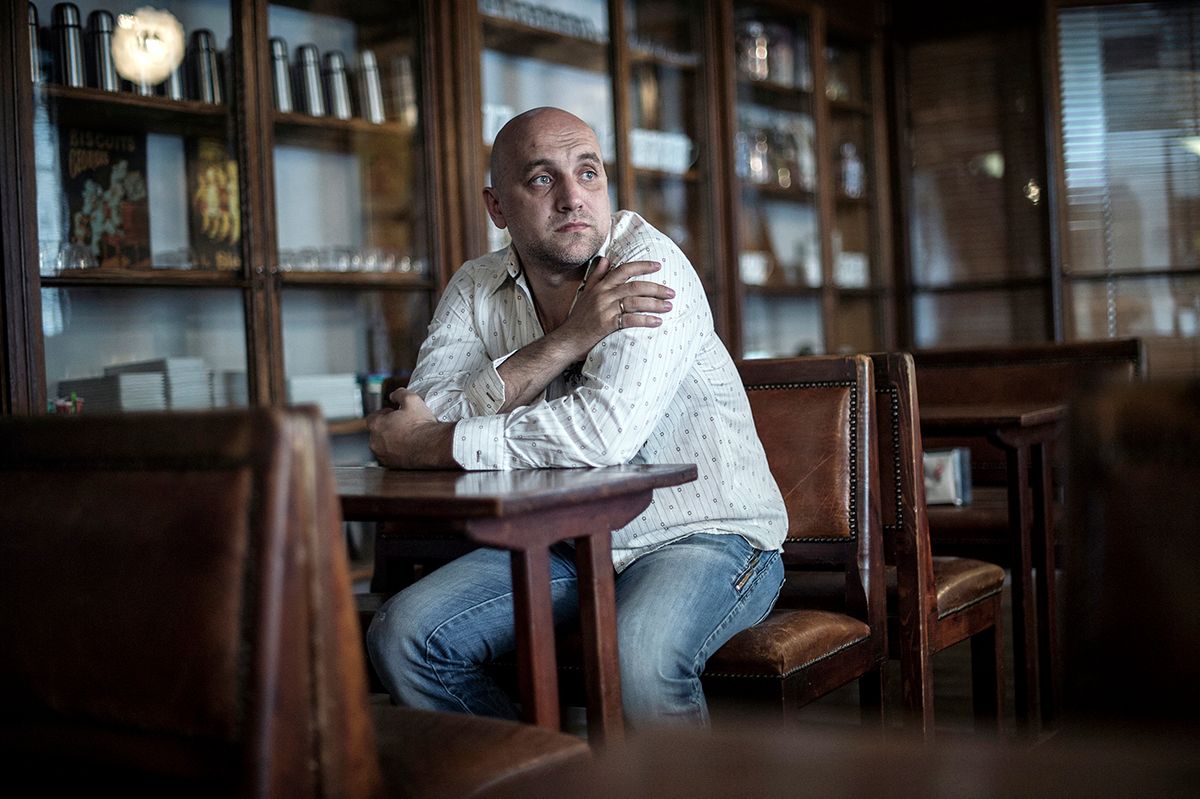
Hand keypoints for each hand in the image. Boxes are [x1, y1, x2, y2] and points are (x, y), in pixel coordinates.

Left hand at [367, 388, 454, 468]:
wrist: (432, 446)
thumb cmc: (421, 424)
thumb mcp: (412, 399)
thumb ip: (399, 394)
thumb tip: (393, 396)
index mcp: (376, 424)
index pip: (373, 417)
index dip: (384, 414)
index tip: (395, 414)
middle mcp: (375, 441)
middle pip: (377, 432)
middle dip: (387, 427)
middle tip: (402, 425)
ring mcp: (382, 455)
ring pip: (382, 445)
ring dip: (390, 440)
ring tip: (406, 436)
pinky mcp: (391, 465)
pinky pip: (390, 456)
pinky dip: (396, 452)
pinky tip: (408, 447)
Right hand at [558, 256, 674, 351]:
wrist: (566, 341)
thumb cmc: (578, 320)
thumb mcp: (585, 294)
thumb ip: (597, 276)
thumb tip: (605, 259)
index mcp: (600, 286)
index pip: (623, 270)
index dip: (642, 266)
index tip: (658, 265)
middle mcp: (602, 295)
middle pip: (634, 286)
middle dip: (656, 288)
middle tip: (671, 292)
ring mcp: (604, 310)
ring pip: (635, 301)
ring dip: (655, 304)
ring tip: (669, 306)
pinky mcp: (606, 325)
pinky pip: (630, 320)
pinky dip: (646, 320)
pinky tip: (657, 322)